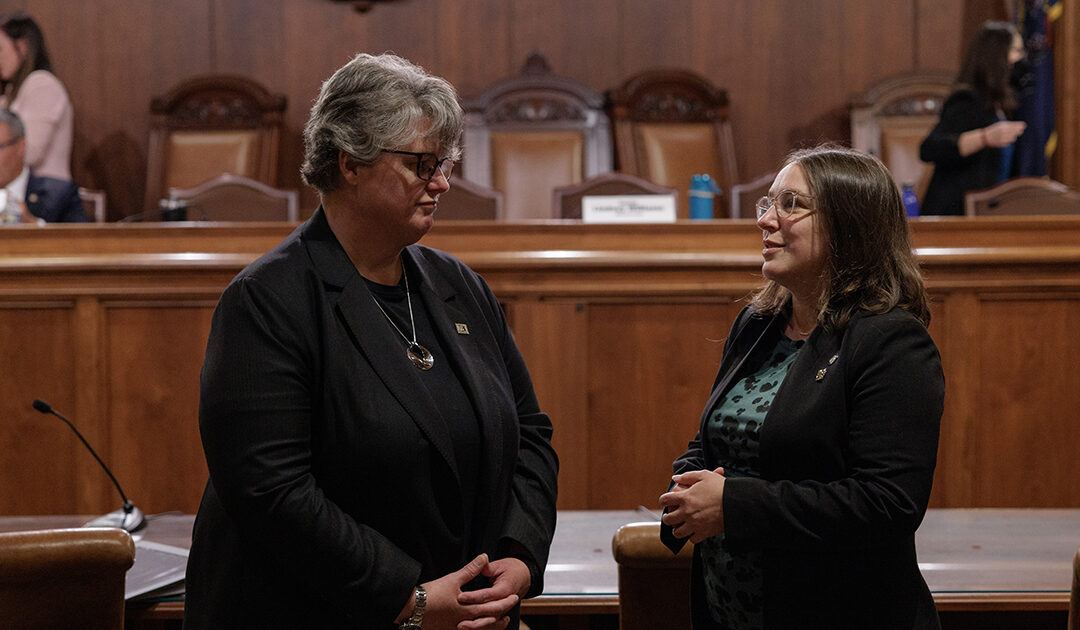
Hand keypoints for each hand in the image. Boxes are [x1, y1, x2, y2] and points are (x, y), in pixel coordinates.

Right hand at [401, 554, 516, 629]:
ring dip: (493, 625)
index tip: (514, 596)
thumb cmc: (432, 595)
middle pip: (490, 620)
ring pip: (481, 629)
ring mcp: (458, 628)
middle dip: (502, 614)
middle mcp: (466, 621)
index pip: (493, 606)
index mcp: (469, 609)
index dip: (505, 601)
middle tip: (511, 608)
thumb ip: (471, 569)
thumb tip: (484, 557)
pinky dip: (479, 628)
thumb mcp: (453, 579)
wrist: (413, 609)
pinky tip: (479, 626)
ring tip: (501, 621)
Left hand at [658, 467, 725, 542]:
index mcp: (685, 497)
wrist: (735, 502)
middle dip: (667, 518)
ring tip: (680, 527)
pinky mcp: (704, 533)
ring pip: (677, 533)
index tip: (665, 502)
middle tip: (670, 517)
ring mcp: (694, 524)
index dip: (663, 500)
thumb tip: (674, 478)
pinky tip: (694, 531)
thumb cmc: (720, 487)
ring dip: (677, 530)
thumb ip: (687, 476)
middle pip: (668, 519)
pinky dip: (692, 536)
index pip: (665, 500)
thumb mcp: (704, 475)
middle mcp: (687, 512)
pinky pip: (692, 539)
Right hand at [983, 121, 1025, 147]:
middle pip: (1018, 132)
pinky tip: (1003, 139)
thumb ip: (1012, 125)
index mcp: (1005, 125)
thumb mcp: (1002, 124)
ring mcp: (1003, 137)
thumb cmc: (995, 129)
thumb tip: (1023, 126)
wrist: (985, 137)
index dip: (1022, 126)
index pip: (1019, 126)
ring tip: (1007, 135)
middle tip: (1016, 131)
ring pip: (1014, 138)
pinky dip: (1008, 141)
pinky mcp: (1002, 143)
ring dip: (1013, 136)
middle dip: (1019, 131)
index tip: (1023, 126)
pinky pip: (1009, 142)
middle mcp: (1005, 131)